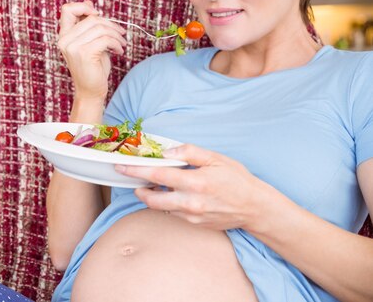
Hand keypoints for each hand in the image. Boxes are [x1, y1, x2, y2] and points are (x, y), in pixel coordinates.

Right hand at [57, 1, 126, 100]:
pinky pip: (105, 39)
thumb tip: (88, 3)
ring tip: (122, 43)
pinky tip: (119, 51)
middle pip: (91, 18)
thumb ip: (87, 24)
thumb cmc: (92, 67)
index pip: (67, 9)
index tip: (98, 14)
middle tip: (120, 34)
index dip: (84, 7)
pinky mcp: (84, 53)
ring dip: (116, 35)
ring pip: (100, 27)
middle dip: (111, 24)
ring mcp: (73, 46)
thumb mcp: (90, 42)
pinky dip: (117, 44)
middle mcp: (65, 40)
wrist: (91, 90)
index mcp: (64, 35)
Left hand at [116, 144, 271, 230]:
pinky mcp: (194, 224)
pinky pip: (173, 212)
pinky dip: (167, 203)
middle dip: (138, 188)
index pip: (158, 175)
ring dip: (152, 196)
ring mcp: (192, 215)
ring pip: (161, 207)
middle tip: (133, 179)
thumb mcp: (216, 158)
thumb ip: (190, 152)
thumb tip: (167, 152)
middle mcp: (191, 202)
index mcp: (196, 182)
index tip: (121, 166)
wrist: (255, 207)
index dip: (136, 170)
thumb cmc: (236, 179)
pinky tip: (172, 193)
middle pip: (152, 198)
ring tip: (152, 185)